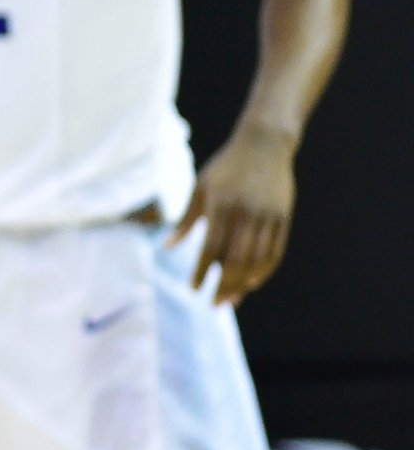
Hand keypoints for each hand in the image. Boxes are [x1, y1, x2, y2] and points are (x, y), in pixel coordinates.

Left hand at [169, 124, 295, 305]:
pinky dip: (264, 271)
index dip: (202, 271)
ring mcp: (267, 216)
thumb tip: (166, 247)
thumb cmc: (225, 168)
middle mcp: (246, 213)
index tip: (194, 289)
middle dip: (224, 285)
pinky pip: (275, 252)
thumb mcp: (200, 187)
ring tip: (232, 299)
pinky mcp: (283, 218)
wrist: (264, 145)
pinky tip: (252, 283)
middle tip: (215, 304)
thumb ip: (185, 220)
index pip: (211, 247)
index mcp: (221, 205)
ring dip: (244, 283)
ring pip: (256, 259)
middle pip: (235, 259)